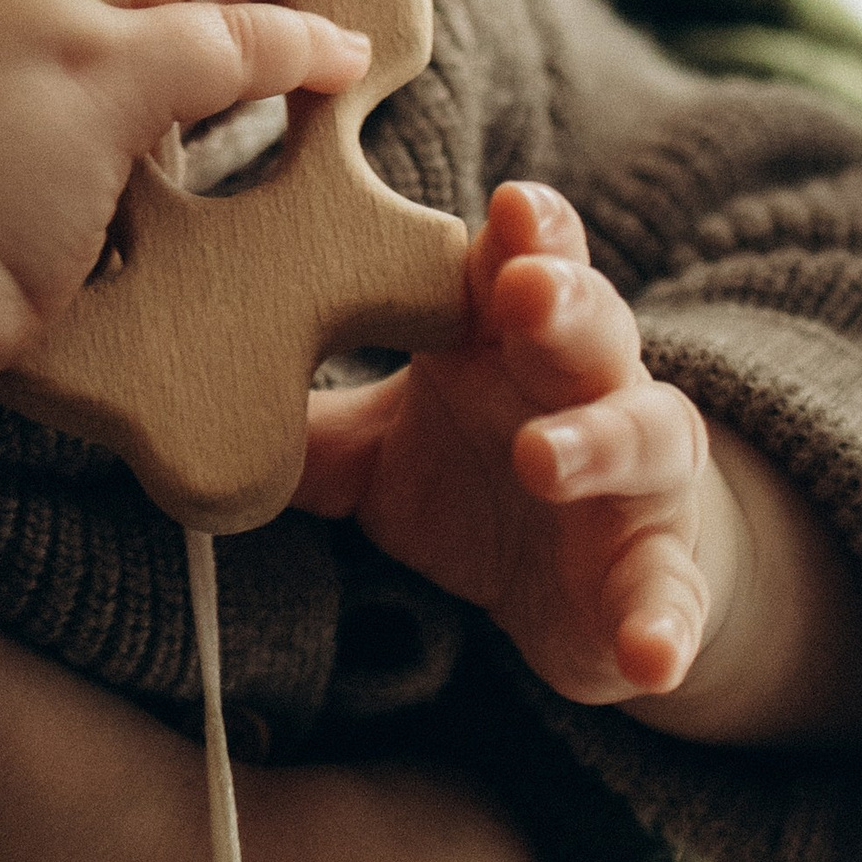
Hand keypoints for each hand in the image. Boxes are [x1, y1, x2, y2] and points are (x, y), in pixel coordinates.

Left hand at [298, 178, 724, 705]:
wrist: (588, 580)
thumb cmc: (476, 478)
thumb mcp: (376, 452)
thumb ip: (303, 429)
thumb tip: (187, 412)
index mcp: (512, 341)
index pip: (521, 264)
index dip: (524, 233)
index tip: (506, 208)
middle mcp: (591, 389)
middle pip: (592, 324)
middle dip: (566, 301)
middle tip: (527, 290)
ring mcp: (637, 480)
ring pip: (644, 436)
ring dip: (600, 441)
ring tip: (544, 458)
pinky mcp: (659, 574)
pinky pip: (674, 595)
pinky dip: (667, 623)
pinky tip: (652, 653)